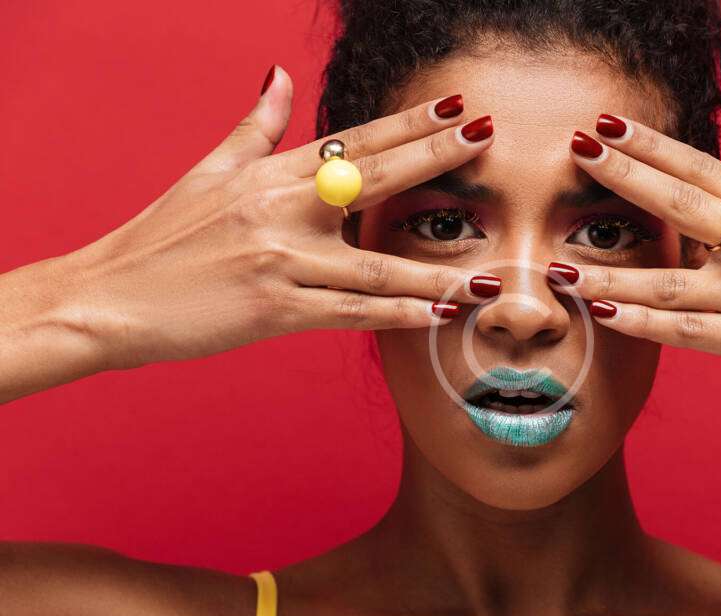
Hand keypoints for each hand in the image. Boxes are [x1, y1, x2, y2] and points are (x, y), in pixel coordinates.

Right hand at [59, 66, 498, 370]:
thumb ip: (258, 126)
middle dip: (436, 158)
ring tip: (490, 276)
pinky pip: (351, 312)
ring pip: (375, 266)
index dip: (408, 124)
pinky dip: (397, 315)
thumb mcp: (209, 170)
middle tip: (489, 139)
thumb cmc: (163, 237)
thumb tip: (280, 75)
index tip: (455, 108)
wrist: (110, 296)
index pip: (353, 140)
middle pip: (374, 178)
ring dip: (436, 272)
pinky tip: (437, 316)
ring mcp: (280, 260)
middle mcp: (281, 209)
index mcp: (269, 173)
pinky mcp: (275, 309)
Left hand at [554, 118, 720, 425]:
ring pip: (669, 281)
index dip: (653, 146)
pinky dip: (642, 324)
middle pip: (682, 205)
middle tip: (576, 152)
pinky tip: (604, 315)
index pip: (705, 168)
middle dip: (623, 177)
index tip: (609, 126)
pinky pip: (687, 331)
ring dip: (609, 274)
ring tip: (558, 267)